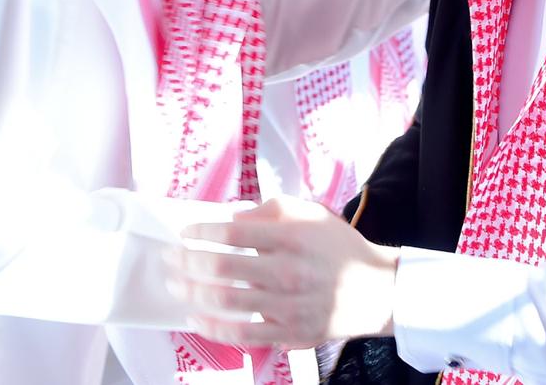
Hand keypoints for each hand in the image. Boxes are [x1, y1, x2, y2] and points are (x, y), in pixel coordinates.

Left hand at [167, 195, 398, 348]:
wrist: (376, 289)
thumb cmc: (338, 246)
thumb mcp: (311, 213)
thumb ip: (271, 210)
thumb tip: (231, 220)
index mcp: (292, 238)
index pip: (234, 233)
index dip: (202, 232)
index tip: (185, 232)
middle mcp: (289, 272)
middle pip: (223, 268)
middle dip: (187, 262)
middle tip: (168, 258)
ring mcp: (288, 306)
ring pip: (228, 303)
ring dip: (193, 293)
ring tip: (174, 285)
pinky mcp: (290, 334)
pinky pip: (244, 335)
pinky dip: (214, 328)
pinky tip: (196, 318)